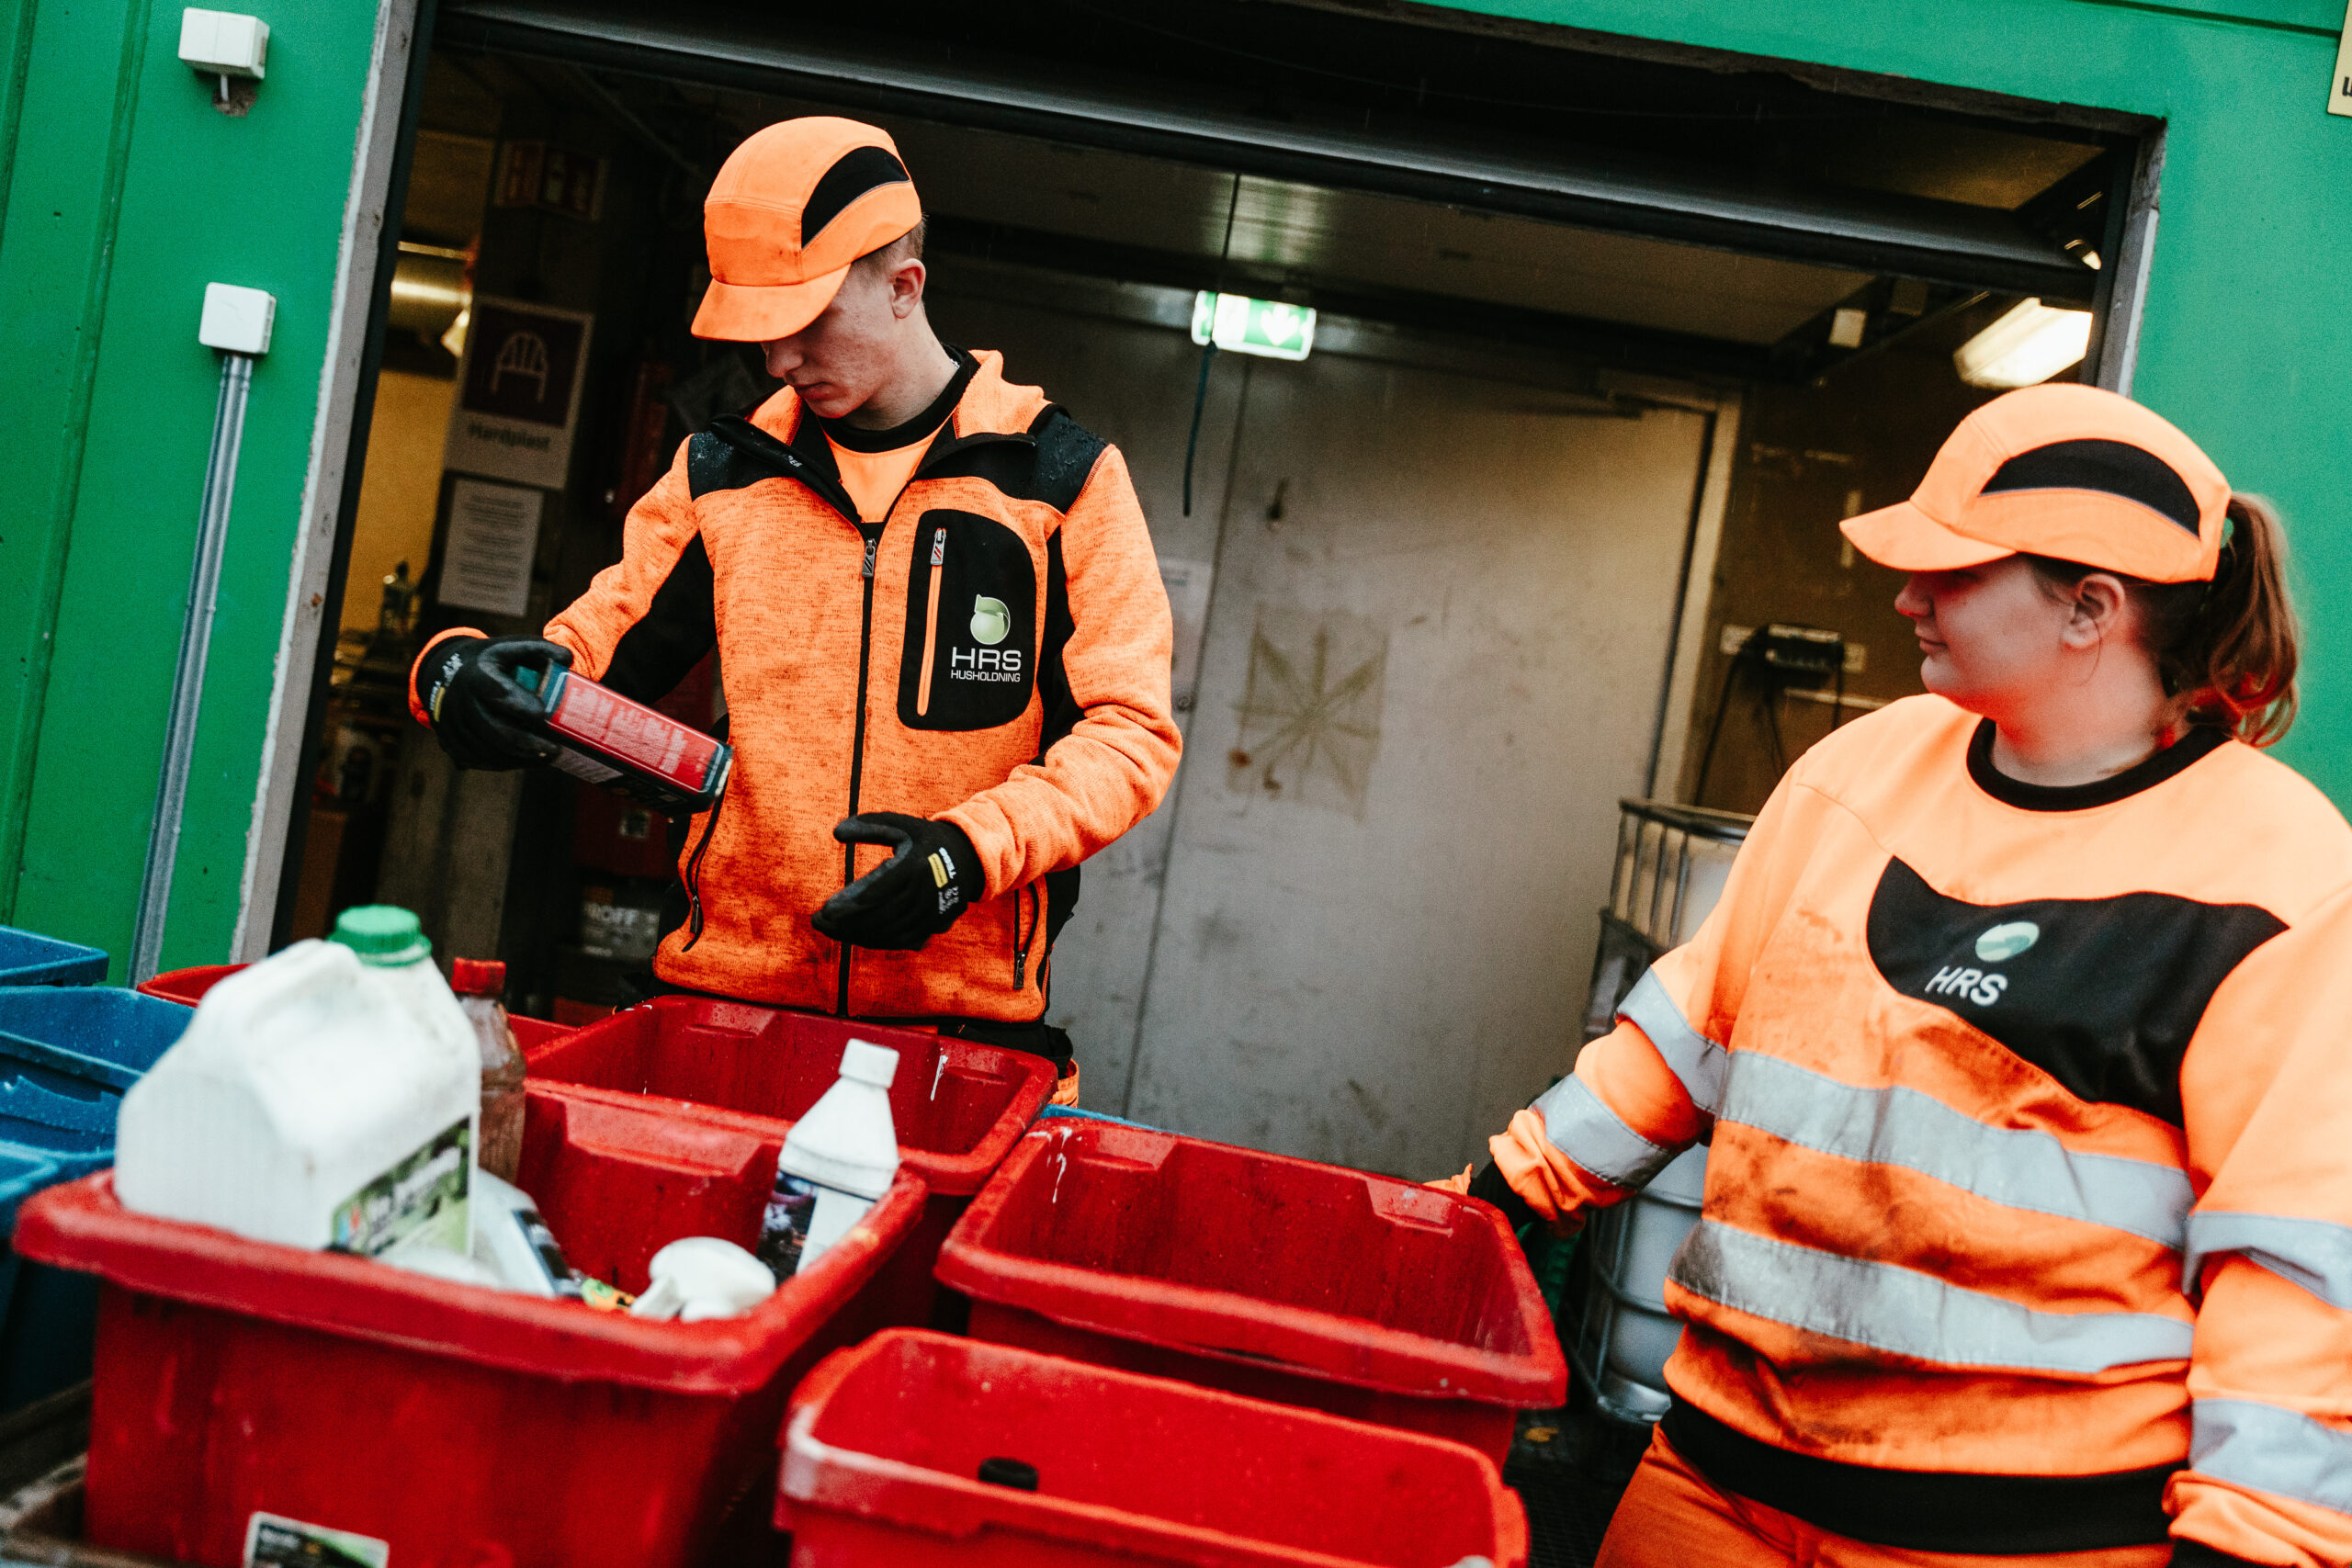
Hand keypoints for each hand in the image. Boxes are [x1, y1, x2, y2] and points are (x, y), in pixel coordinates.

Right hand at [419, 636, 570, 769]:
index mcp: (477, 675)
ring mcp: (452, 725)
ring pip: (490, 751)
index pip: (502, 695)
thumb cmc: (492, 662)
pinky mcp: (450, 743)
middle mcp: (460, 701)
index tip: (545, 715)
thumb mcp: (513, 647)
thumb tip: (566, 659)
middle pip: (498, 732)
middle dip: (531, 745)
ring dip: (521, 759)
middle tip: (556, 749)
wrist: (450, 672)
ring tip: (546, 757)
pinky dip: (505, 763)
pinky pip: (479, 761)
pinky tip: (525, 760)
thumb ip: (541, 650)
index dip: (524, 707)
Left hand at [812, 813, 981, 949]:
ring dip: (856, 935)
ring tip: (832, 930)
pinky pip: (901, 940)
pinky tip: (855, 936)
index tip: (823, 911)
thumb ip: (868, 826)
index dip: (847, 906)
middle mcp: (923, 894)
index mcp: (914, 867)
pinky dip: (876, 941)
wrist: (969, 858)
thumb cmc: (926, 838)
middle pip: (878, 918)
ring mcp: (930, 913)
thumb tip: (836, 832)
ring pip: (888, 933)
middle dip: (845, 925)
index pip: (875, 894)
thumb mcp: (901, 825)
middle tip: (818, 923)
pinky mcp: (933, 925)